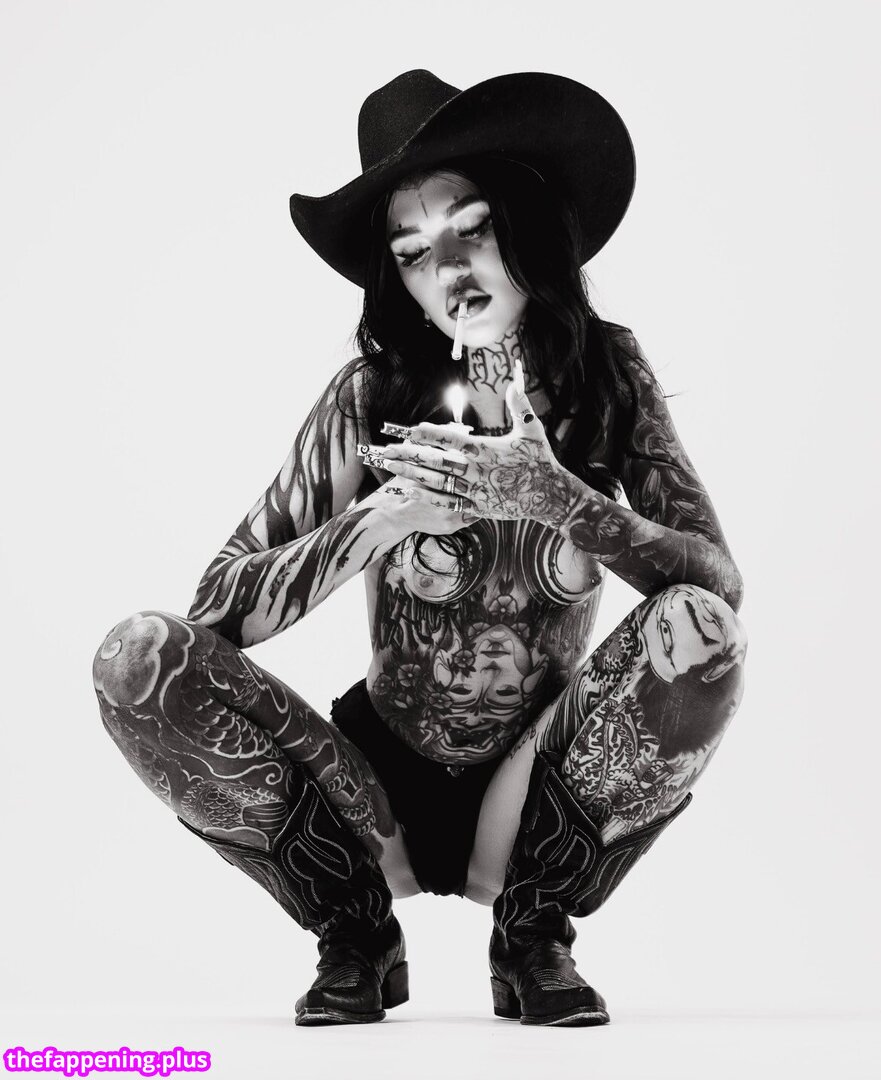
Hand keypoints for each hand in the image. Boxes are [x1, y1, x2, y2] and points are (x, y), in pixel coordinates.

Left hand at [362, 382, 576, 524]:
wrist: (551, 497)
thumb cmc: (541, 461)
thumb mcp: (532, 429)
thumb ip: (520, 403)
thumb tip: (515, 375)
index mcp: (488, 450)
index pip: (452, 440)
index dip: (430, 435)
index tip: (411, 430)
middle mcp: (478, 471)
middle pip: (437, 462)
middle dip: (411, 455)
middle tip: (387, 450)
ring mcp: (477, 491)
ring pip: (438, 482)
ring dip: (412, 474)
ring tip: (391, 467)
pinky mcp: (479, 507)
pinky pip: (448, 502)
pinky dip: (428, 496)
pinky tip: (410, 491)